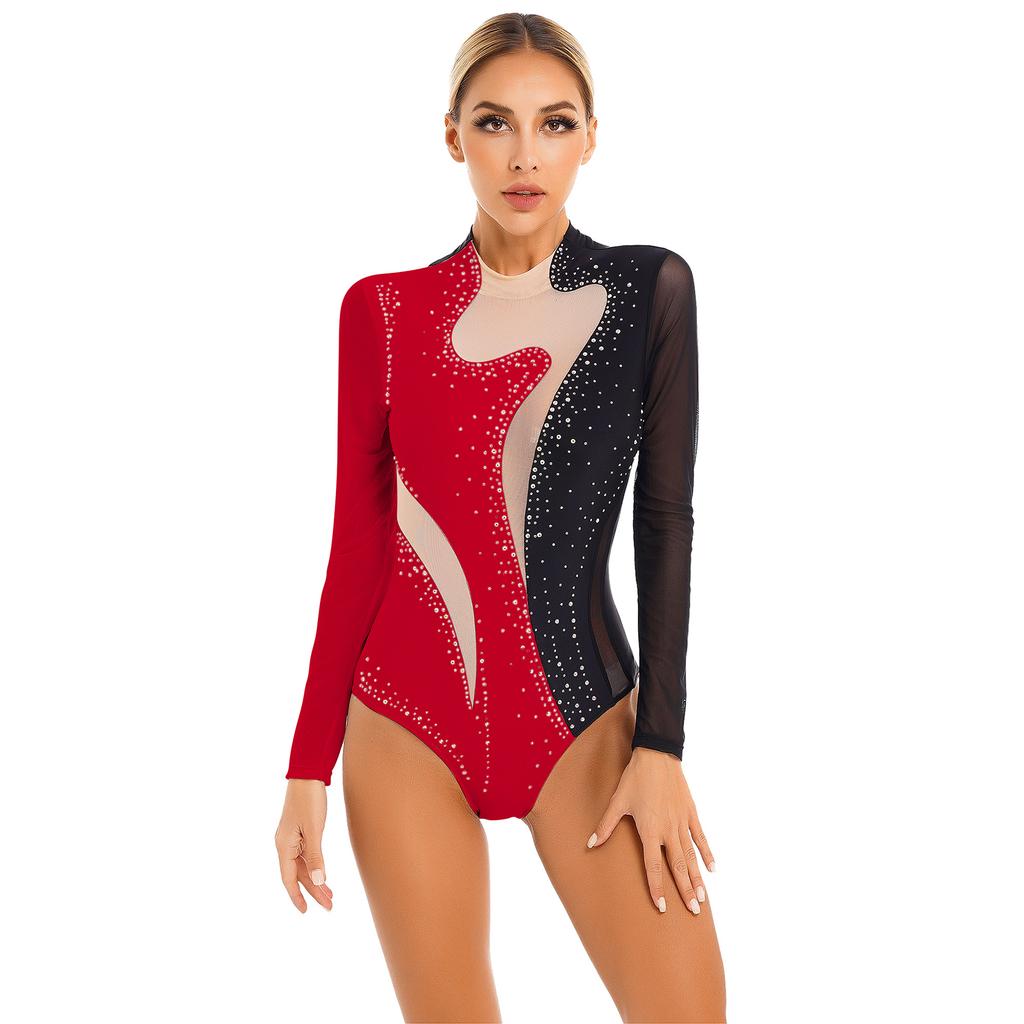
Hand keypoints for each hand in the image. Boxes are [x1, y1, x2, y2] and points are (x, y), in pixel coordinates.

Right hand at [275, 779, 333, 911]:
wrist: (308, 775)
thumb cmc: (309, 799)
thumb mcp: (314, 829)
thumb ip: (315, 856)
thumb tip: (317, 880)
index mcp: (284, 846)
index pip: (288, 879)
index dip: (297, 896)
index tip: (306, 911)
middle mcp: (285, 845)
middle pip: (298, 875)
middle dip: (313, 891)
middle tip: (329, 906)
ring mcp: (292, 839)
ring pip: (303, 866)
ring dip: (316, 880)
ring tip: (330, 895)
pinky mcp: (300, 832)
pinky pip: (305, 856)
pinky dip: (315, 867)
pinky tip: (323, 875)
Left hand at [586, 748, 714, 914]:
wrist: (657, 755)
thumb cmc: (635, 778)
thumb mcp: (617, 801)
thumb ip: (605, 825)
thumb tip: (590, 843)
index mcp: (650, 830)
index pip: (653, 866)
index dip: (657, 887)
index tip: (661, 907)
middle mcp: (668, 830)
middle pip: (678, 866)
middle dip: (685, 891)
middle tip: (693, 911)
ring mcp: (682, 822)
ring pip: (691, 856)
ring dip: (697, 878)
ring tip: (703, 900)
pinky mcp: (691, 813)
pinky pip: (700, 837)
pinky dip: (707, 853)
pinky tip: (713, 868)